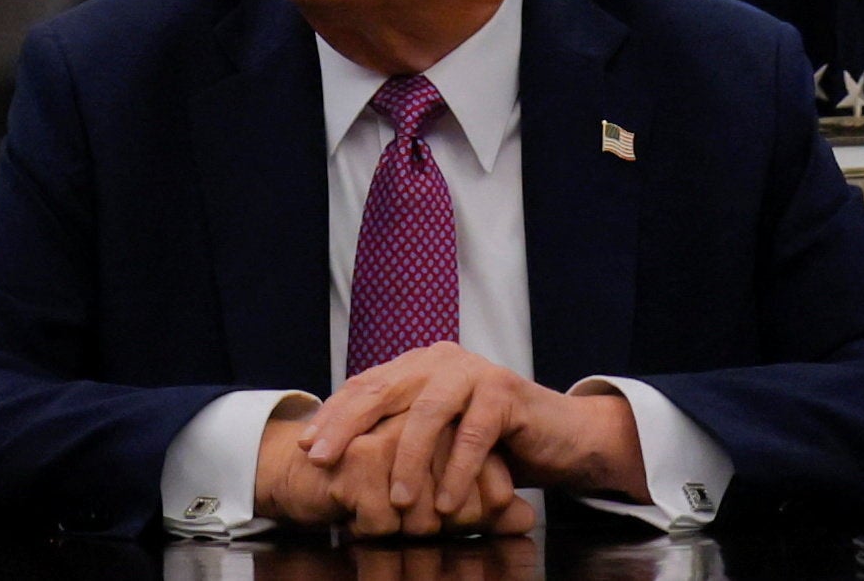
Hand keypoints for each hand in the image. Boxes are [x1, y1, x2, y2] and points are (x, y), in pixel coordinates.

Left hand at [304, 345, 641, 525]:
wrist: (557, 435)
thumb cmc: (489, 442)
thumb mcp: (436, 437)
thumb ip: (397, 433)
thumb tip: (339, 459)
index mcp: (418, 365)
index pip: (365, 386)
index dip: (334, 415)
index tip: (306, 447)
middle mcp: (440, 360)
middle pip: (384, 391)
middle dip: (348, 428)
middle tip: (324, 461)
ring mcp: (473, 372)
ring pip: (428, 414)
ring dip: (408, 459)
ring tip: (396, 500)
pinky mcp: (505, 393)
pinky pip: (473, 434)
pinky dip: (457, 471)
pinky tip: (446, 503)